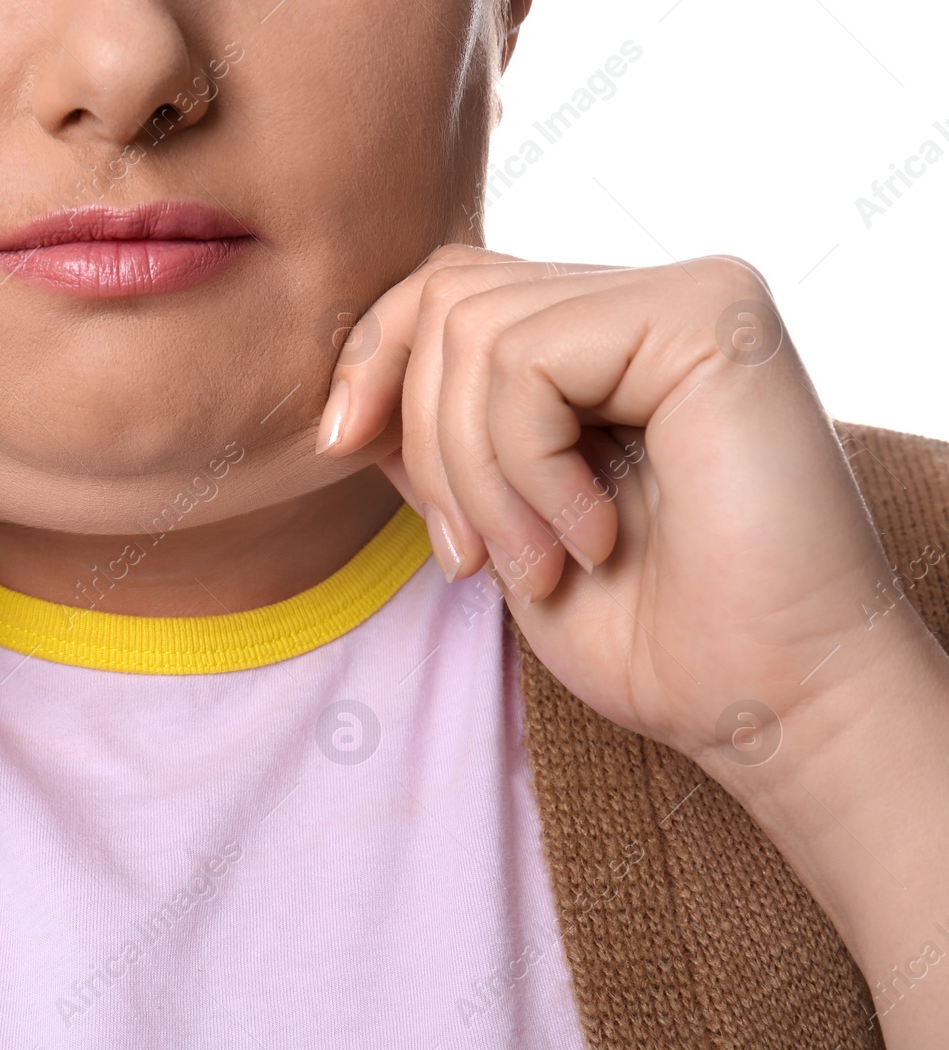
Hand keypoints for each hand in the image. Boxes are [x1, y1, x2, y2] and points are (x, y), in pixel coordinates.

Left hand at [316, 244, 935, 783]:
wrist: (767, 703)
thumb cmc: (650, 635)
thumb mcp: (500, 527)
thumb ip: (442, 444)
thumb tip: (351, 397)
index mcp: (603, 341)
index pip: (448, 289)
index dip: (372, 358)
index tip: (337, 447)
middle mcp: (645, 302)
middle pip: (447, 296)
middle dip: (422, 440)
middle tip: (468, 557)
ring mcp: (684, 297)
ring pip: (475, 330)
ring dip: (476, 476)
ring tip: (537, 564)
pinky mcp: (708, 316)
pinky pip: (530, 361)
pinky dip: (527, 469)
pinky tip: (592, 539)